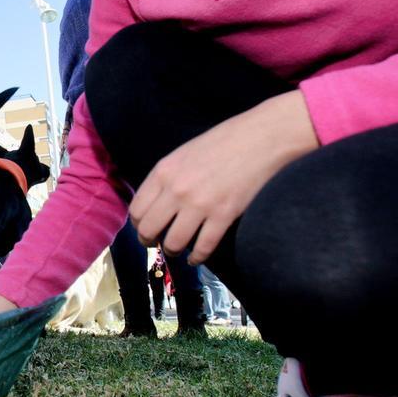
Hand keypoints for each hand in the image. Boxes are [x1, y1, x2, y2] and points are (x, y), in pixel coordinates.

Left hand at [129, 91, 318, 264]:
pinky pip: (203, 247)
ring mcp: (200, 204)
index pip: (137, 210)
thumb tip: (154, 205)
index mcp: (164, 172)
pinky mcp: (224, 215)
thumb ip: (166, 178)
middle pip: (149, 230)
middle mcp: (177, 190)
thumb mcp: (182, 154)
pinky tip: (196, 258)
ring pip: (174, 243)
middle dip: (149, 241)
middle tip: (155, 243)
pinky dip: (197, 257)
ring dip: (172, 250)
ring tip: (176, 250)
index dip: (138, 224)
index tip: (144, 228)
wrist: (260, 138)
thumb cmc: (221, 143)